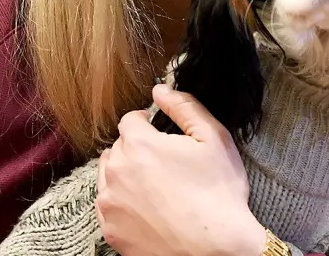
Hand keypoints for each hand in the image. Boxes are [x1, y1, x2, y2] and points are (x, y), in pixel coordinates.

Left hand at [96, 83, 267, 255]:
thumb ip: (184, 106)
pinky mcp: (110, 230)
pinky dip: (123, 203)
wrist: (216, 251)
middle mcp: (116, 171)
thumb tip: (160, 89)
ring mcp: (110, 203)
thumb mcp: (214, 138)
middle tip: (164, 164)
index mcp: (139, 145)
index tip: (161, 135)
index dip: (147, 124)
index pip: (130, 120)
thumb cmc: (219, 195)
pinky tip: (148, 209)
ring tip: (155, 187)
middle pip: (118, 147)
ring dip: (125, 174)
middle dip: (137, 149)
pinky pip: (109, 205)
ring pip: (108, 175)